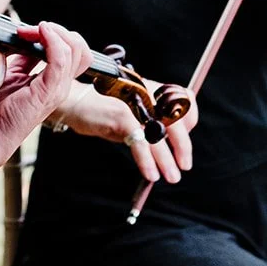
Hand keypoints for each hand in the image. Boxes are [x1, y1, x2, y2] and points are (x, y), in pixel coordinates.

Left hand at [0, 21, 91, 146]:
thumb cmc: (2, 110)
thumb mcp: (15, 75)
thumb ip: (26, 59)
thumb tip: (27, 39)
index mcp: (57, 82)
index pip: (75, 51)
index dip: (57, 34)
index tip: (30, 31)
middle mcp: (62, 85)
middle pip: (80, 48)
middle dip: (57, 30)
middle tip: (31, 30)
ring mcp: (57, 89)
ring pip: (73, 50)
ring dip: (53, 32)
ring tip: (33, 30)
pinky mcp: (46, 92)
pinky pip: (59, 59)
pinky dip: (51, 40)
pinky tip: (39, 33)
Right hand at [56, 84, 197, 186]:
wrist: (75, 102)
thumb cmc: (105, 109)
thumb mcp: (135, 112)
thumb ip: (152, 121)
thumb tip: (172, 144)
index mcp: (154, 89)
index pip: (185, 100)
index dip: (190, 122)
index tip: (184, 143)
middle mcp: (148, 94)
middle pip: (176, 120)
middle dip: (183, 146)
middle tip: (184, 165)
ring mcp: (135, 105)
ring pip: (159, 134)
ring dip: (167, 160)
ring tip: (171, 176)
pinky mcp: (121, 117)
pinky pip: (140, 142)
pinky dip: (147, 160)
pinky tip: (151, 173)